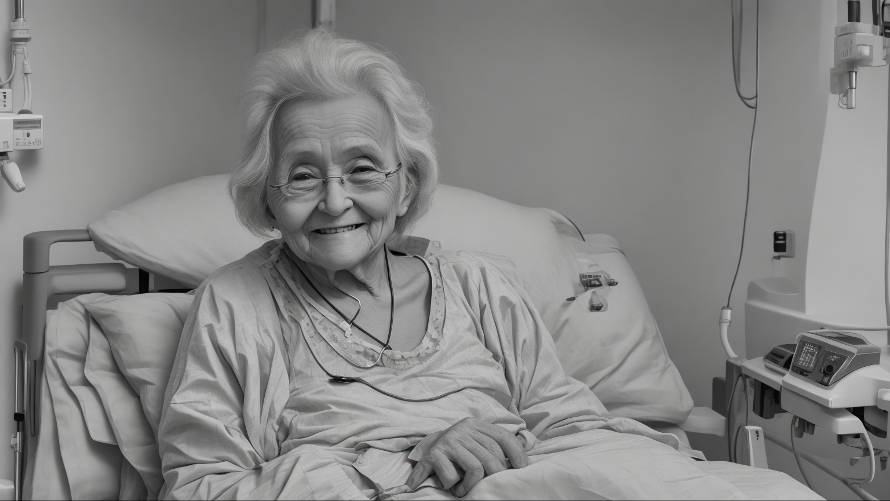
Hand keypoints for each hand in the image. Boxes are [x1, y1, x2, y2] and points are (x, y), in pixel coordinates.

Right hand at [406, 418, 527, 496]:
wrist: (423, 449)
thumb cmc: (457, 451)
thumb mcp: (477, 441)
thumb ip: (498, 444)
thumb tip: (526, 451)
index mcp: (476, 425)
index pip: (503, 437)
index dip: (517, 454)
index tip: (521, 469)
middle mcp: (463, 429)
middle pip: (492, 457)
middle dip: (494, 476)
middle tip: (486, 484)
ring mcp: (449, 441)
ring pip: (476, 468)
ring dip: (472, 485)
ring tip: (465, 488)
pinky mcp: (434, 454)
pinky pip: (453, 477)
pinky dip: (455, 486)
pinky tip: (453, 487)